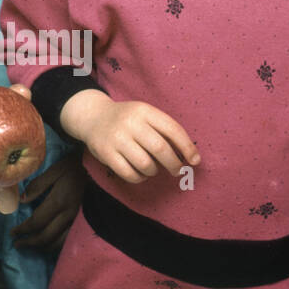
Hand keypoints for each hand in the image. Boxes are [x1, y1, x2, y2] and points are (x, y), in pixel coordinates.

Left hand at [13, 154, 85, 250]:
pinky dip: (58, 246)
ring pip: (59, 243)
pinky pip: (71, 240)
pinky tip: (51, 245)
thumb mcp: (56, 169)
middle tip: (18, 244)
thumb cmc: (78, 165)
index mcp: (59, 201)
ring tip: (33, 247)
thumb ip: (38, 185)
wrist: (105, 168)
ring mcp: (79, 221)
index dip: (23, 230)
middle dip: (30, 243)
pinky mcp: (87, 223)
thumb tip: (22, 200)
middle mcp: (69, 215)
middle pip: (46, 237)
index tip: (13, 233)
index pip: (36, 222)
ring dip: (43, 248)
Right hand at [64, 93, 198, 182]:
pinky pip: (129, 174)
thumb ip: (163, 129)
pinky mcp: (106, 153)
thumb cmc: (127, 119)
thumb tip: (188, 154)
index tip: (195, 160)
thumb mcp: (144, 114)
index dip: (187, 147)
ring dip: (154, 171)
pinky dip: (139, 178)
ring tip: (153, 169)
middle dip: (174, 164)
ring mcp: (116, 138)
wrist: (93, 116)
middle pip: (160, 149)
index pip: (172, 129)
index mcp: (144, 111)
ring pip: (145, 164)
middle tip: (177, 170)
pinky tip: (140, 174)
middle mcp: (130, 123)